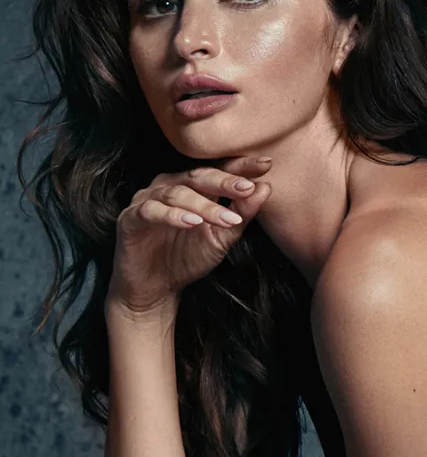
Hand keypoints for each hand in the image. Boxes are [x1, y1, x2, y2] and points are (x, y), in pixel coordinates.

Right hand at [106, 156, 272, 320]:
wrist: (154, 290)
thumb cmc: (187, 258)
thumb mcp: (221, 238)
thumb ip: (241, 214)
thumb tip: (265, 188)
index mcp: (192, 187)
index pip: (218, 170)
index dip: (240, 167)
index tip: (266, 165)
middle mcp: (169, 186)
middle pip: (198, 176)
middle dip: (225, 182)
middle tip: (247, 188)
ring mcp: (148, 200)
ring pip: (177, 193)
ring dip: (203, 206)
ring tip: (224, 218)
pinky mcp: (131, 218)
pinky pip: (151, 211)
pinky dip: (173, 216)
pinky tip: (192, 223)